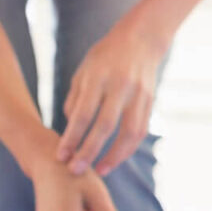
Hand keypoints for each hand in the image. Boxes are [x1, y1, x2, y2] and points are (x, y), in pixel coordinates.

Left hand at [57, 16, 167, 176]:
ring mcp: (139, 94)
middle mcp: (121, 86)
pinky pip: (140, 130)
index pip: (84, 114)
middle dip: (89, 151)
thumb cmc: (105, 56)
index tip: (61, 156)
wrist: (142, 39)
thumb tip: (72, 129)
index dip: (72, 137)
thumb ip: (75, 100)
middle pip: (105, 126)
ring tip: (100, 171)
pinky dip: (128, 147)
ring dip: (115, 156)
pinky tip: (116, 158)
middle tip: (75, 171)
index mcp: (99, 77)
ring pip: (129, 133)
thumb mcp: (84, 71)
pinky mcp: (150, 101)